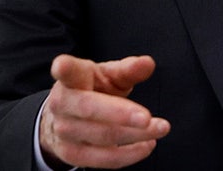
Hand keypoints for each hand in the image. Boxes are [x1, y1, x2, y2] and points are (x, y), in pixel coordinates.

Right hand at [39, 54, 170, 168]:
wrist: (66, 119)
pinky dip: (129, 154)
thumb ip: (128, 70)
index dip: (63, 68)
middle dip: (121, 114)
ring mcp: (64, 130)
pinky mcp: (71, 154)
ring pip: (103, 136)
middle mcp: (62, 103)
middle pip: (90, 108)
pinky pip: (104, 159)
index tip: (62, 66)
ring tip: (160, 128)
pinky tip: (147, 145)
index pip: (65, 70)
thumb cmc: (91, 90)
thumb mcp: (108, 75)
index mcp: (71, 78)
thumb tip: (148, 63)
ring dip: (136, 135)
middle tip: (148, 118)